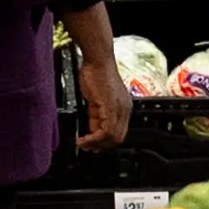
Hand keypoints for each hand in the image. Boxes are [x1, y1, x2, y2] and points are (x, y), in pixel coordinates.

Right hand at [71, 31, 132, 150]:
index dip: (105, 141)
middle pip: (117, 138)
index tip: (92, 144)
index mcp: (123, 108)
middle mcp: (124, 110)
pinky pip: (106, 131)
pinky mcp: (111, 108)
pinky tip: (84, 139)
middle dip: (101, 146)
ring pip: (112, 137)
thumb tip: (92, 129)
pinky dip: (94, 138)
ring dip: (96, 144)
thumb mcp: (96, 99)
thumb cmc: (96, 74)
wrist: (98, 60)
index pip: (118, 132)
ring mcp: (119, 109)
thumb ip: (97, 115)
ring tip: (83, 144)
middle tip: (87, 148)